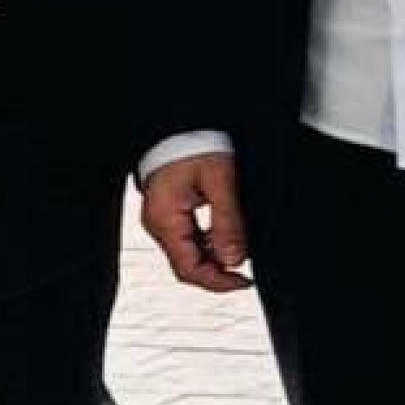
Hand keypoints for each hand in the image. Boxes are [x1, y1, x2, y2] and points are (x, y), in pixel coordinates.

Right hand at [139, 151, 250, 292]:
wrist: (177, 122)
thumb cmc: (191, 143)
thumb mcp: (219, 182)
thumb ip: (227, 223)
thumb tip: (234, 259)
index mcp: (166, 220)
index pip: (189, 269)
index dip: (218, 282)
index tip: (243, 281)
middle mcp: (159, 224)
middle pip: (187, 266)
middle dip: (217, 272)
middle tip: (245, 272)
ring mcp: (162, 219)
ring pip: (189, 254)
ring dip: (214, 257)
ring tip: (238, 247)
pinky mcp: (169, 213)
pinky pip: (188, 238)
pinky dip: (208, 243)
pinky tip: (224, 234)